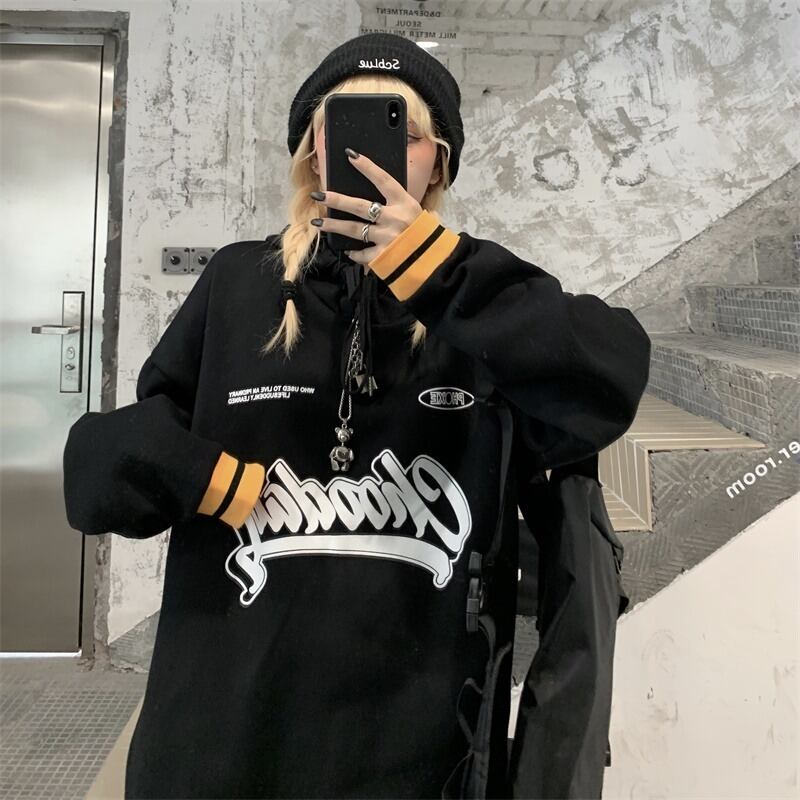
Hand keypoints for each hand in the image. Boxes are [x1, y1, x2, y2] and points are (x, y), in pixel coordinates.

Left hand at [310, 148, 422, 266]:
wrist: (433, 260)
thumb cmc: (423, 234)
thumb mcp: (414, 212)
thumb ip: (395, 205)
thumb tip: (371, 199)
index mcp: (405, 203)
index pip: (383, 180)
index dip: (367, 167)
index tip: (350, 155)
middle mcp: (395, 219)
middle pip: (359, 206)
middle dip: (336, 200)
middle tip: (319, 195)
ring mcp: (388, 238)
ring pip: (354, 230)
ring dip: (333, 226)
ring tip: (317, 223)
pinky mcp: (383, 256)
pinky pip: (362, 253)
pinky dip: (354, 253)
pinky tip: (347, 250)